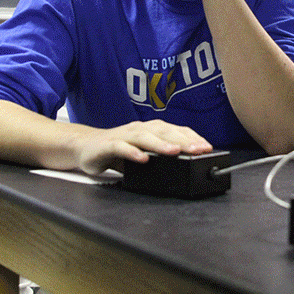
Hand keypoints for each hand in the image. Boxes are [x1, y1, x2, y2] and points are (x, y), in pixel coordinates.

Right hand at [71, 119, 212, 174]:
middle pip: (164, 132)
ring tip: (175, 151)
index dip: (192, 138)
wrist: (85, 146)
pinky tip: (143, 159)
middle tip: (199, 149)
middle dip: (183, 141)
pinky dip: (132, 152)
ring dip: (161, 144)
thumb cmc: (118, 150)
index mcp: (151, 129)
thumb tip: (188, 165)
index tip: (207, 147)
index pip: (176, 131)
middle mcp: (140, 129)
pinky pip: (121, 147)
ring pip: (145, 137)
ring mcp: (124, 136)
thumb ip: (161, 157)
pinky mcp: (108, 145)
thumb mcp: (144, 152)